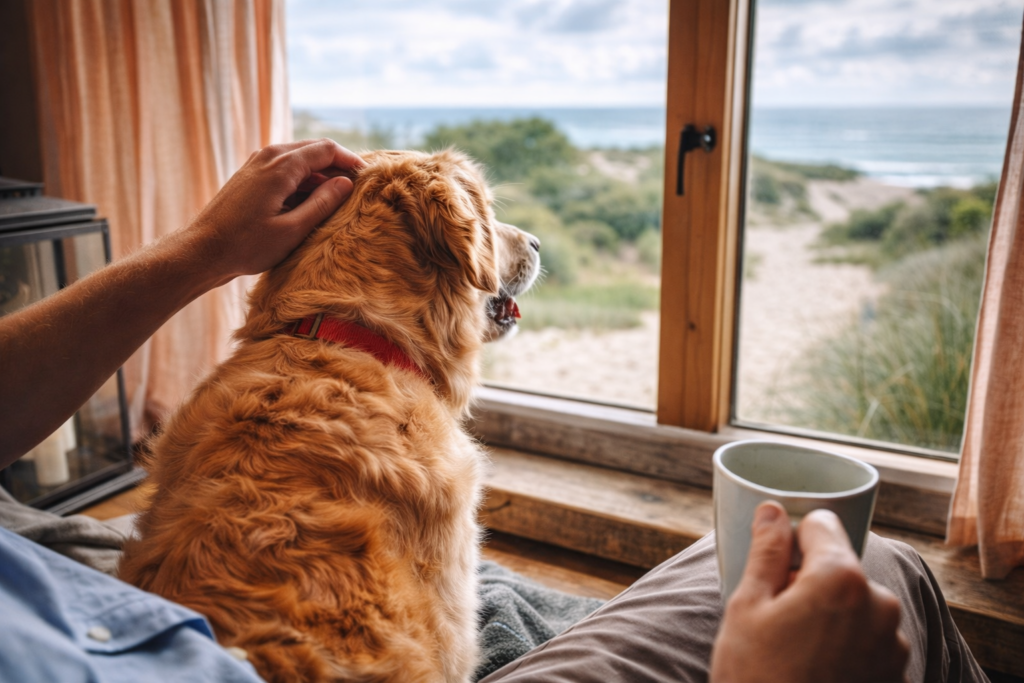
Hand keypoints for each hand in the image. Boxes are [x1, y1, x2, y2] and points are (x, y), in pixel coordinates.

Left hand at [182, 138, 364, 286]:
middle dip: (339, 165)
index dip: (352, 161)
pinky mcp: (252, 175)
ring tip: (339, 199)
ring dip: (321, 174)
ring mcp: (257, 163)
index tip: (369, 178)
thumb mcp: (292, 230)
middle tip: (359, 188)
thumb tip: (346, 183)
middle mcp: (268, 155)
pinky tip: (312, 203)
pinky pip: (286, 169)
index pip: (327, 149)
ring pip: (300, 158)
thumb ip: (322, 203)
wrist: (202, 251)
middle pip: (314, 149)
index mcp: (281, 166)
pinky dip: (304, 180)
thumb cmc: (246, 246)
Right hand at [710, 502, 908, 682]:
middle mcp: (880, 604)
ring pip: (856, 606)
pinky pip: (869, 641)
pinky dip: (846, 647)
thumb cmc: (757, 678)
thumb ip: (766, 552)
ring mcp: (894, 643)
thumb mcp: (747, 609)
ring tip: (795, 653)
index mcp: (841, 578)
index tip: (775, 569)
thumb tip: (772, 510)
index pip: (822, 525)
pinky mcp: (897, 674)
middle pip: (841, 569)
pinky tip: (815, 672)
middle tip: (777, 622)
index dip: (793, 540)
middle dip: (811, 583)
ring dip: (831, 616)